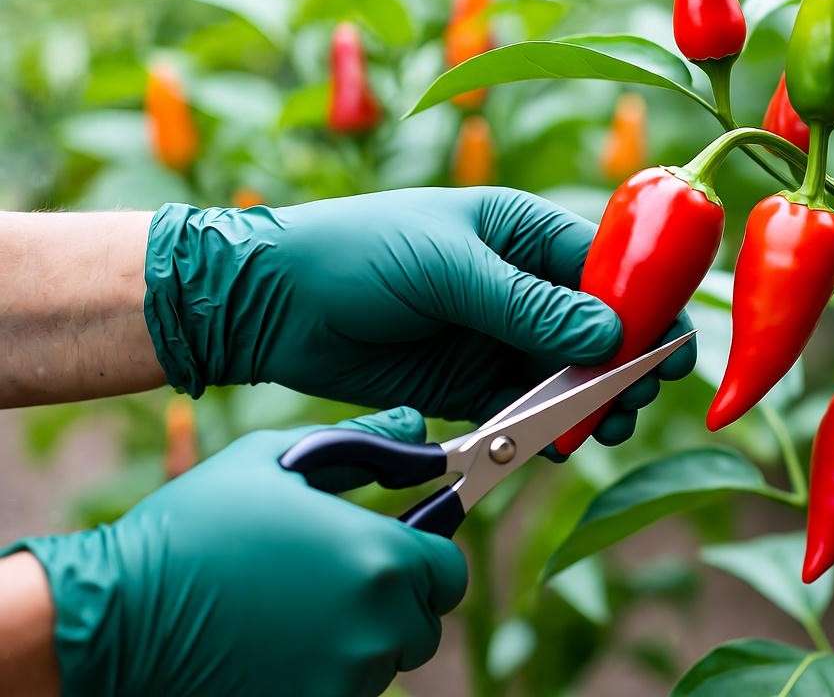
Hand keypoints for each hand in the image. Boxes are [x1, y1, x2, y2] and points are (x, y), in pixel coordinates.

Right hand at [3, 408, 465, 696]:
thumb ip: (363, 444)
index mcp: (379, 559)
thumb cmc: (196, 526)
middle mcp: (375, 625)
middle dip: (393, 598)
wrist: (118, 614)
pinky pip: (345, 688)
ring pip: (383, 659)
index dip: (425, 557)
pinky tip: (274, 642)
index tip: (397, 547)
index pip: (449, 572)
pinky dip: (324, 671)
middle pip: (422, 620)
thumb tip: (417, 429)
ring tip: (290, 604)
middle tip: (331, 576)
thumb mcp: (277, 460)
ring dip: (357, 635)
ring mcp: (345, 677)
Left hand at [145, 187, 695, 447]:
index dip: (645, 305)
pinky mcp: (471, 382)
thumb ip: (527, 304)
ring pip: (566, 374)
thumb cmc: (358, 254)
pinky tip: (559, 445)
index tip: (670, 347)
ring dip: (591, 402)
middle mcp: (520, 283)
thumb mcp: (448, 267)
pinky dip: (546, 428)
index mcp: (522, 231)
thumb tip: (610, 333)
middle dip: (624, 363)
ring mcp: (497, 335)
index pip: (606, 267)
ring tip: (606, 428)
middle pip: (597, 328)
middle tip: (637, 398)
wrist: (272, 303)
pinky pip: (526, 407)